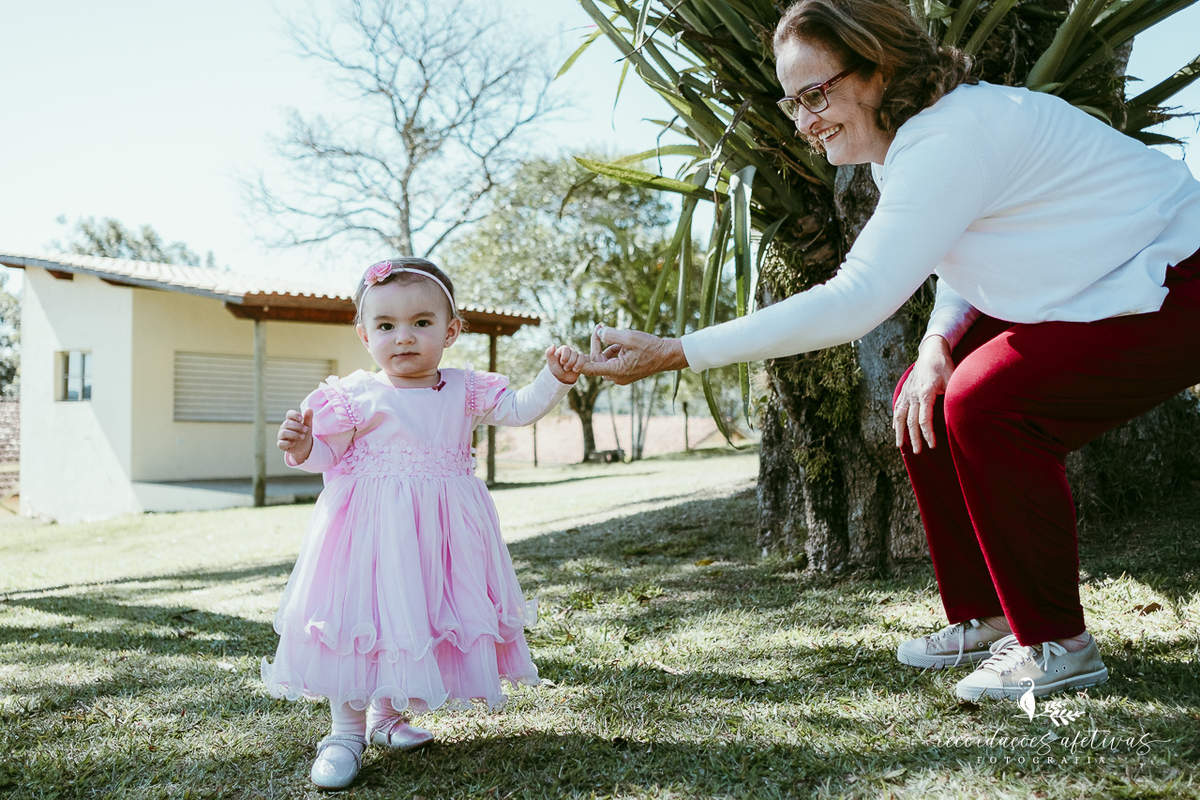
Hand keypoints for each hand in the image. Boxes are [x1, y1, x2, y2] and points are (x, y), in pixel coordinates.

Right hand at [278, 408, 313, 462]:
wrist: (304, 447)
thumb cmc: (304, 434)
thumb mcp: (308, 426)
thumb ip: (308, 418)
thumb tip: (309, 409)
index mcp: (291, 421)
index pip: (289, 414)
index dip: (294, 415)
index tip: (301, 418)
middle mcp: (284, 427)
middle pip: (287, 423)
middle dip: (297, 426)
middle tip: (305, 429)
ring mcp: (281, 436)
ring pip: (283, 433)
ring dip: (294, 434)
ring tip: (302, 437)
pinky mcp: (281, 445)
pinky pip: (280, 443)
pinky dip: (288, 443)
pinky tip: (294, 443)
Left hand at [546, 345, 584, 383]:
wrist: (562, 378)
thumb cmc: (555, 369)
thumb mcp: (550, 362)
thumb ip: (549, 353)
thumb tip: (553, 345)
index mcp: (563, 350)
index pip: (566, 348)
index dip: (565, 357)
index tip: (561, 363)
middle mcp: (571, 351)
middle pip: (574, 353)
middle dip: (570, 363)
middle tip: (565, 369)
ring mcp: (577, 356)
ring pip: (581, 356)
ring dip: (578, 364)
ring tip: (573, 370)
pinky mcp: (583, 360)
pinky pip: (587, 359)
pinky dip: (584, 364)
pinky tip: (580, 369)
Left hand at [581, 325, 687, 384]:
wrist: (667, 355)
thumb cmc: (650, 346)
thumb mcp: (630, 337)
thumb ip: (612, 335)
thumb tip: (599, 332)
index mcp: (617, 371)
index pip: (591, 369)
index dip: (579, 363)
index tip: (571, 356)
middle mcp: (617, 377)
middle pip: (597, 362)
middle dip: (598, 345)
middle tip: (600, 327)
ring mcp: (621, 376)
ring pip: (605, 361)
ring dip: (608, 348)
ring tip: (620, 336)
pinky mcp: (625, 373)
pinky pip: (613, 363)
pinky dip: (614, 352)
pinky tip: (623, 343)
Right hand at [893, 336, 954, 453]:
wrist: (931, 350)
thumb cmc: (944, 366)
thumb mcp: (952, 380)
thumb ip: (950, 398)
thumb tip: (955, 416)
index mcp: (925, 393)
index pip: (924, 419)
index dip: (927, 434)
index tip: (932, 445)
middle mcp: (913, 394)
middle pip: (911, 421)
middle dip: (914, 438)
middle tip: (918, 452)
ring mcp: (907, 392)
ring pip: (900, 416)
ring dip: (900, 432)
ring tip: (900, 445)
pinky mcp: (905, 390)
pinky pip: (898, 408)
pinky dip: (896, 420)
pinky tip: (895, 428)